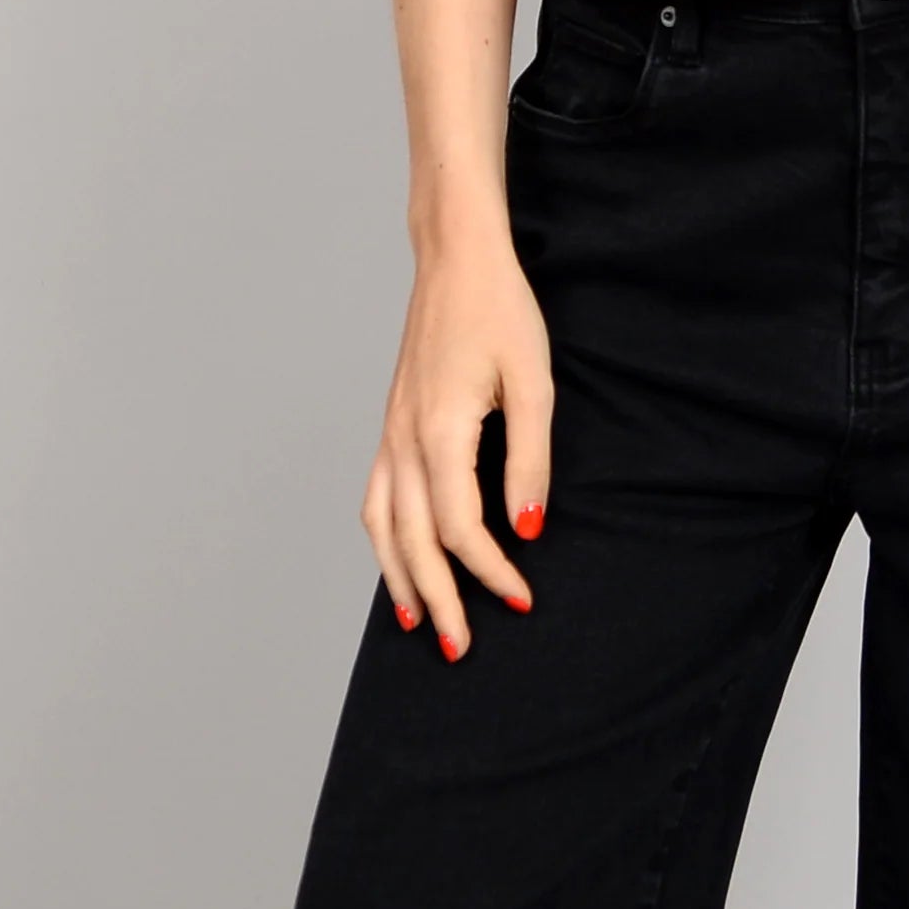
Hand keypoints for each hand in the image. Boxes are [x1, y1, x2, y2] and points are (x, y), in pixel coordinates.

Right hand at [363, 227, 550, 658]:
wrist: (456, 258)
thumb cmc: (500, 311)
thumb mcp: (534, 383)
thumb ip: (529, 460)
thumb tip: (529, 528)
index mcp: (439, 430)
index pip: (459, 527)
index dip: (490, 571)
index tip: (522, 599)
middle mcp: (404, 438)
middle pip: (411, 541)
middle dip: (438, 601)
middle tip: (461, 649)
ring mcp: (390, 432)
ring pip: (382, 525)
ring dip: (399, 579)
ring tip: (418, 623)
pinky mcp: (390, 424)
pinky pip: (375, 496)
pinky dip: (382, 539)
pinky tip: (397, 562)